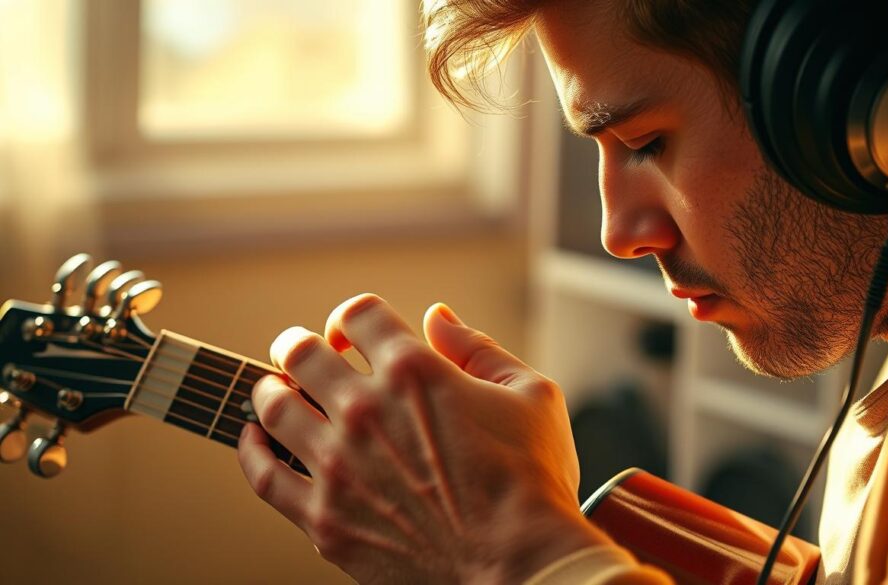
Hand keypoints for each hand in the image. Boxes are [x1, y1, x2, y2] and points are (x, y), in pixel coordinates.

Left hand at [237, 294, 612, 583]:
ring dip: (273, 389)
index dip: (352, 316)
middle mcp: (365, 409)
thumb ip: (479, 347)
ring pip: (272, 405)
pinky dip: (251, 449)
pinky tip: (255, 439)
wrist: (521, 567)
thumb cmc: (532, 481)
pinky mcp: (324, 517)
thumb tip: (438, 317)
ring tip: (278, 391)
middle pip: (299, 351)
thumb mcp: (531, 394)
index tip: (352, 333)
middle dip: (299, 345)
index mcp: (413, 371)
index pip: (357, 314)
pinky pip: (264, 475)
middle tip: (303, 355)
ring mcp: (337, 465)